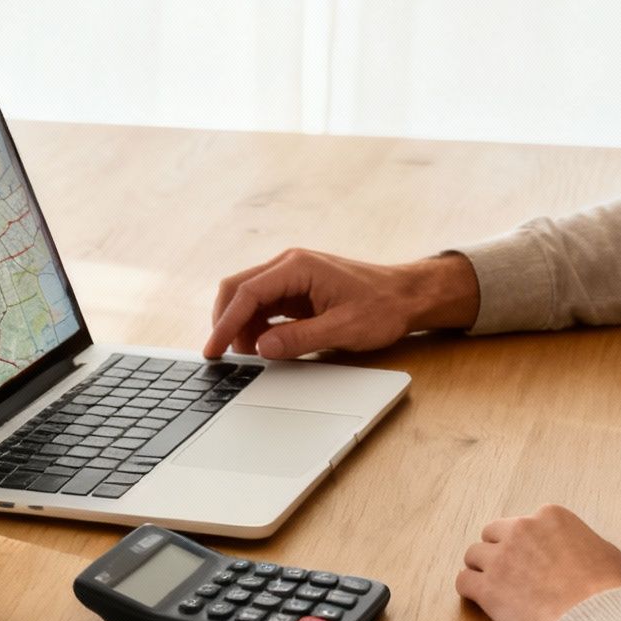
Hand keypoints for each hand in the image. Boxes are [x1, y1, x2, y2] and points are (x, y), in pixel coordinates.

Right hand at [203, 250, 479, 359]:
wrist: (407, 297)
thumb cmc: (382, 308)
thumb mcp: (342, 329)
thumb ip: (299, 338)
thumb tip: (261, 347)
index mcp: (298, 267)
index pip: (247, 292)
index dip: (225, 323)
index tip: (214, 348)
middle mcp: (289, 265)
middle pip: (238, 288)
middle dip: (224, 320)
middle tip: (219, 354)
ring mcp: (291, 276)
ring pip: (248, 297)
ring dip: (240, 324)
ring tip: (245, 355)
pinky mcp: (296, 290)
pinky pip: (264, 305)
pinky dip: (255, 325)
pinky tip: (261, 345)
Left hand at [456, 505, 620, 620]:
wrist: (596, 616)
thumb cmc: (610, 589)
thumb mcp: (606, 552)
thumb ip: (585, 545)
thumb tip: (584, 555)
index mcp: (551, 516)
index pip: (525, 523)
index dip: (527, 543)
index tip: (531, 560)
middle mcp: (522, 529)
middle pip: (493, 533)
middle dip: (498, 551)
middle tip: (509, 573)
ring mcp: (502, 557)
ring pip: (473, 555)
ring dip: (481, 569)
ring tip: (492, 588)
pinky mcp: (488, 587)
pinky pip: (463, 581)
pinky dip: (469, 590)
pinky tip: (478, 600)